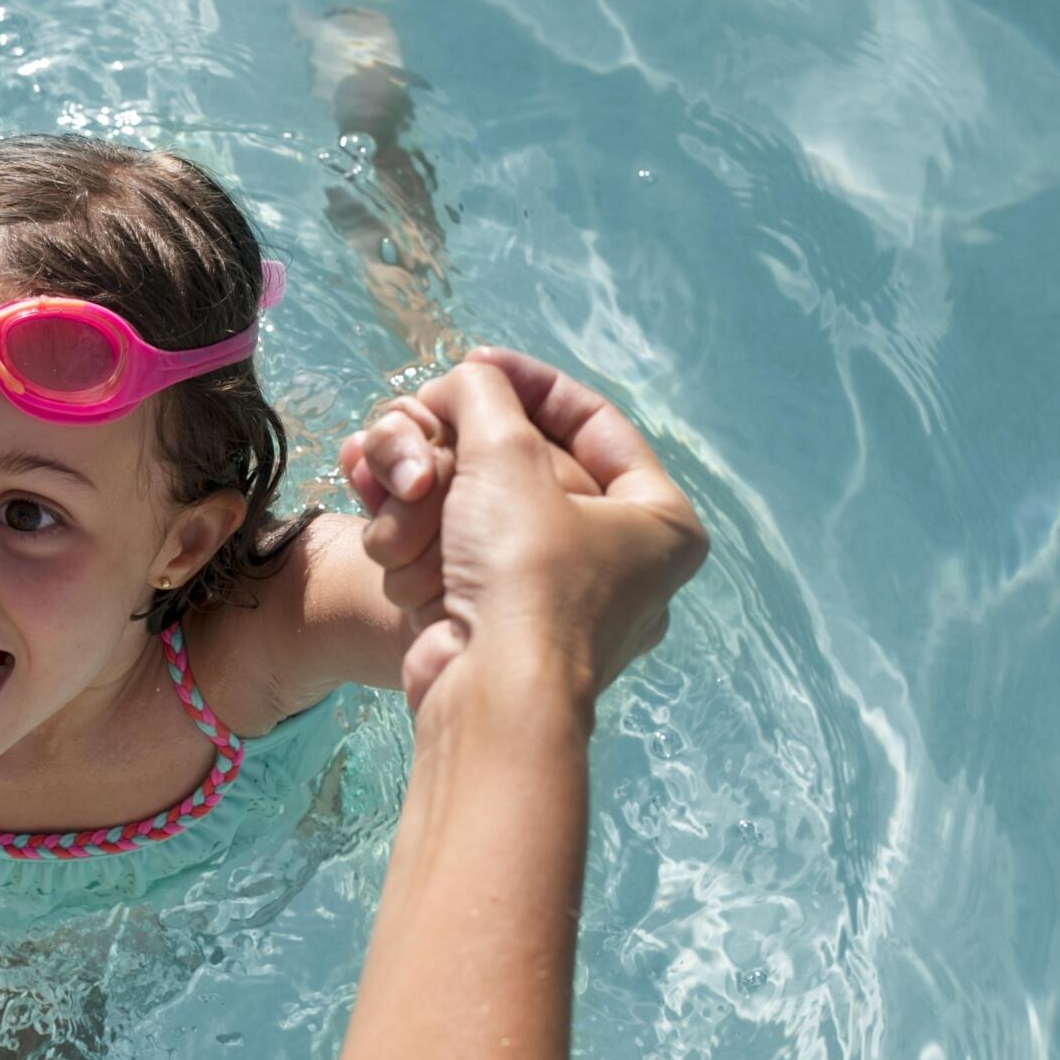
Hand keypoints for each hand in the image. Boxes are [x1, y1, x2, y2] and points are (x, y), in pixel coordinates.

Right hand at [346, 348, 708, 713]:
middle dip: (462, 448)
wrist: (489, 696)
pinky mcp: (509, 635)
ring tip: (402, 491)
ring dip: (434, 499)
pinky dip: (427, 548)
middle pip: (529, 471)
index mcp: (660, 522)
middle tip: (425, 420)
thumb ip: (485, 399)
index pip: (594, 422)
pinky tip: (398, 542)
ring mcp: (564, 606)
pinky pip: (465, 566)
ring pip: (486, 518)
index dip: (527, 383)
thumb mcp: (503, 458)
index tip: (474, 362)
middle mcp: (623, 566)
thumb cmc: (523, 575)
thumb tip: (470, 379)